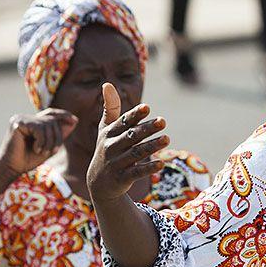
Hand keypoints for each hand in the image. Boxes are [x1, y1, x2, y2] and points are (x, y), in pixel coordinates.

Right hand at [0, 109, 78, 178]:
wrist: (11, 168)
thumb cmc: (28, 159)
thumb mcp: (49, 147)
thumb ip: (59, 135)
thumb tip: (75, 121)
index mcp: (32, 122)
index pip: (51, 114)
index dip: (63, 115)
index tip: (75, 121)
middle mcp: (26, 118)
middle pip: (52, 120)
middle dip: (57, 136)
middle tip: (52, 151)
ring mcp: (21, 118)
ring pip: (47, 124)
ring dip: (49, 141)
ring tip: (42, 151)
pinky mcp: (18, 123)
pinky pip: (39, 128)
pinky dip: (42, 140)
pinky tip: (35, 149)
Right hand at [88, 83, 168, 201]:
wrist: (99, 183)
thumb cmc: (107, 149)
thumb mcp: (106, 129)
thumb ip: (110, 108)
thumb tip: (107, 83)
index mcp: (109, 134)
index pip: (123, 122)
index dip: (134, 115)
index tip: (147, 108)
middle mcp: (111, 148)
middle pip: (131, 137)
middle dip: (147, 129)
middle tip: (163, 121)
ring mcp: (116, 164)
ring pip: (135, 154)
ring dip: (151, 146)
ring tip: (167, 139)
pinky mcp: (122, 179)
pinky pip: (136, 172)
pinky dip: (148, 168)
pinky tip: (161, 164)